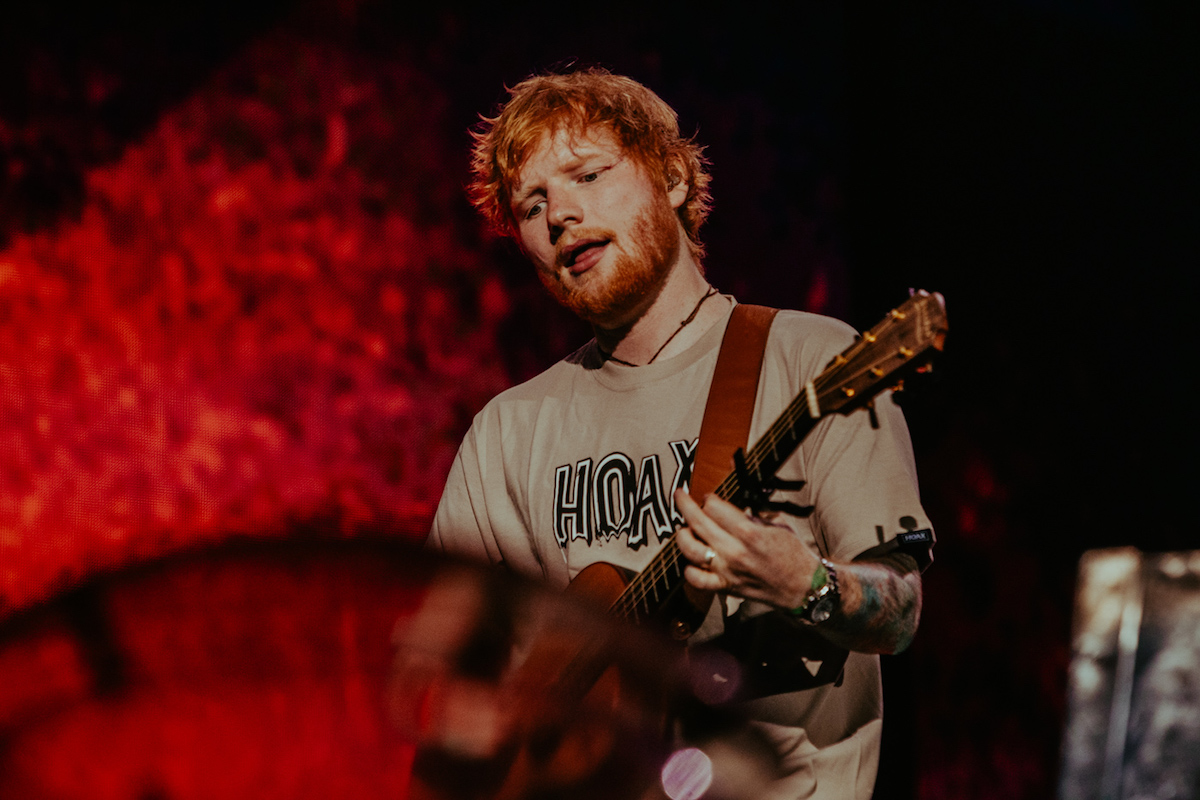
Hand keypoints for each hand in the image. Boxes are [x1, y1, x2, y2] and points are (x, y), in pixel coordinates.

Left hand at [673, 488, 818, 609]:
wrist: (804, 587)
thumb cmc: (793, 555)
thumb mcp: (776, 526)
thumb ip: (749, 517)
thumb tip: (727, 508)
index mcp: (749, 533)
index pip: (714, 507)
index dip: (709, 498)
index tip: (708, 497)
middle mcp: (735, 552)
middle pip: (698, 522)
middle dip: (685, 504)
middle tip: (680, 496)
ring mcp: (727, 571)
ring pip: (691, 550)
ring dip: (682, 535)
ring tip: (684, 528)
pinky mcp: (726, 587)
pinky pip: (697, 580)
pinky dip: (689, 570)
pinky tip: (691, 561)